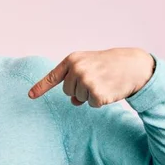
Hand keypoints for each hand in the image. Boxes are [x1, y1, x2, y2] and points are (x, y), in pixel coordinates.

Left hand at [28, 47, 154, 107]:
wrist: (134, 66)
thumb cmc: (110, 65)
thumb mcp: (90, 65)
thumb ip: (75, 80)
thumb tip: (73, 102)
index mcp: (72, 60)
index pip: (53, 76)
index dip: (40, 87)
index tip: (30, 96)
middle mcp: (76, 70)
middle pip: (68, 92)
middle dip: (80, 90)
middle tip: (97, 79)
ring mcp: (85, 82)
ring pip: (79, 99)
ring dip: (91, 95)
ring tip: (104, 82)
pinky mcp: (96, 93)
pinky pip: (91, 104)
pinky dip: (100, 101)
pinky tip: (109, 89)